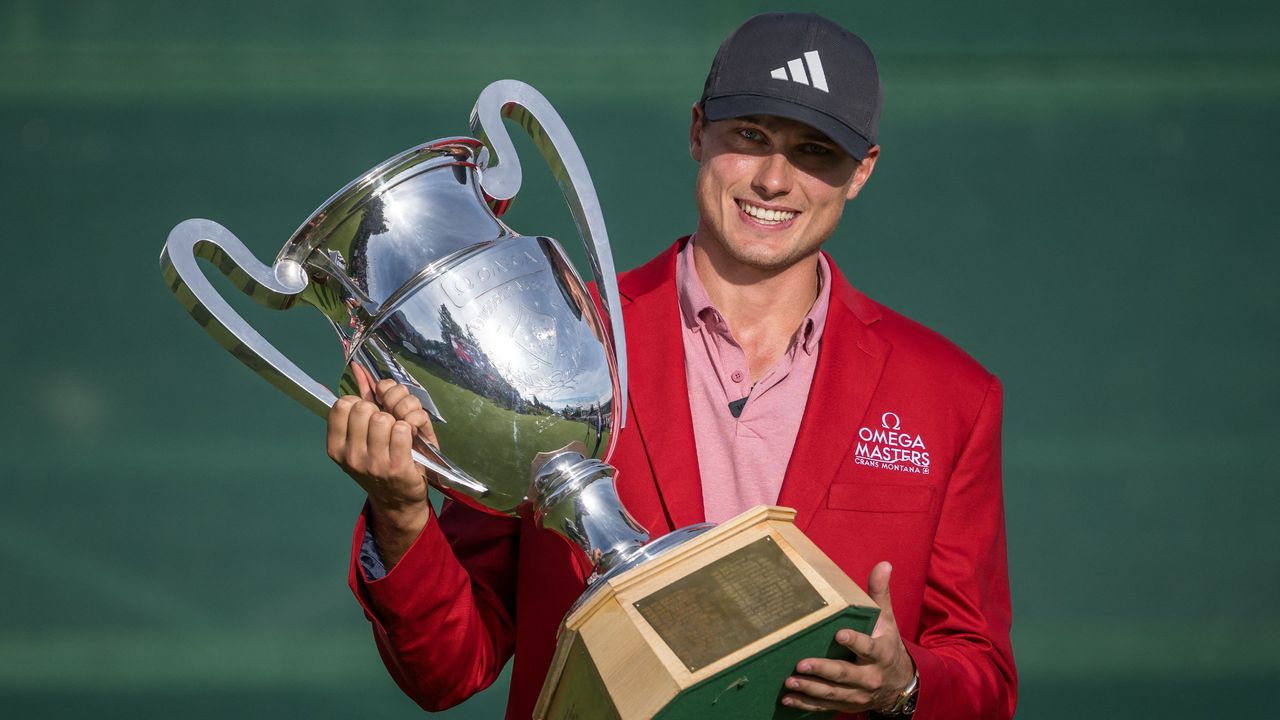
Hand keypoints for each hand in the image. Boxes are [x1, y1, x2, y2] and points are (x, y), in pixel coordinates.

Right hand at [327, 363, 438, 565]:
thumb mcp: (363, 434)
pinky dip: (412, 427)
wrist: (399, 500)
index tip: (370, 414)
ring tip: (402, 429)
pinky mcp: (398, 467)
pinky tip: (412, 438)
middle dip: (381, 408)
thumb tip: (358, 367)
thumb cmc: (382, 461)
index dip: (361, 402)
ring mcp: (374, 464)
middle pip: (365, 408)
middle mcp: (351, 457)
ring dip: (399, 417)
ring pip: (385, 417)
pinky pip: (403, 428)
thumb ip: (363, 397)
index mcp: (337, 447)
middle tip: (389, 421)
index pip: (342, 405)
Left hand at [781, 561, 915, 714]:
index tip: (839, 634)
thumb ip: (880, 594)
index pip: (868, 647)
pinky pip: (825, 707)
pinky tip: (788, 699)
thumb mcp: (887, 620)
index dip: (855, 641)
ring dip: (810, 689)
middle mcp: (870, 676)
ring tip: (790, 682)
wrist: (900, 683)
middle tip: (801, 663)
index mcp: (880, 653)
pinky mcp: (848, 704)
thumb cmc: (887, 644)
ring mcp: (858, 694)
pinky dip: (806, 705)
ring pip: (833, 693)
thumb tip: (883, 564)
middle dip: (823, 670)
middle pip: (845, 674)